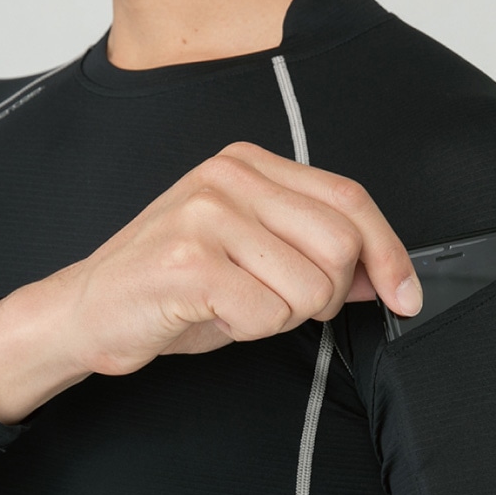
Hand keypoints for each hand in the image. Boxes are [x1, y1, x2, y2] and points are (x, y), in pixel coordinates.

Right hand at [58, 141, 422, 374]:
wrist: (91, 309)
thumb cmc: (175, 286)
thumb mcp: (254, 257)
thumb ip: (316, 253)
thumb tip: (383, 275)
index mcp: (249, 165)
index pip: (350, 200)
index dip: (389, 252)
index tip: (404, 294)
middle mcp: (229, 177)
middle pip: (341, 244)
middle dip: (327, 294)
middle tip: (281, 302)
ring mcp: (206, 214)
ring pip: (311, 286)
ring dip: (282, 315)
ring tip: (237, 304)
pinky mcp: (189, 260)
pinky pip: (267, 313)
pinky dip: (250, 328)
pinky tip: (214, 314)